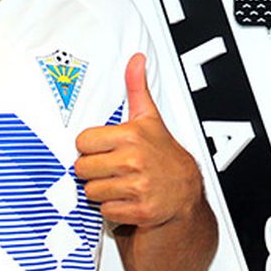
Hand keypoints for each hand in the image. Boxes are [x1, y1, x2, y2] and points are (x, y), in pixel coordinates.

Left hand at [75, 54, 202, 229]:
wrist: (187, 197)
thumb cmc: (166, 158)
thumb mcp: (151, 120)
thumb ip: (137, 89)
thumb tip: (136, 59)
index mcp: (131, 135)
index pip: (83, 142)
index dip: (92, 148)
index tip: (106, 150)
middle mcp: (133, 160)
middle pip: (82, 168)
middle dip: (95, 172)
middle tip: (114, 170)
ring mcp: (136, 187)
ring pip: (91, 191)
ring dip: (104, 192)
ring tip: (122, 186)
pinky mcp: (138, 211)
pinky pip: (104, 212)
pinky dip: (114, 211)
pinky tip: (128, 201)